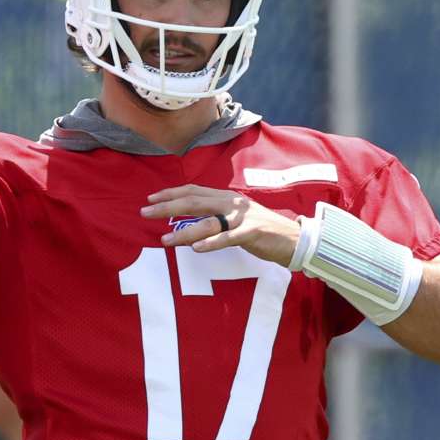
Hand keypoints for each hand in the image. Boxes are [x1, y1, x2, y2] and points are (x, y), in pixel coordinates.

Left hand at [140, 184, 300, 266]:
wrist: (293, 238)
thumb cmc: (261, 230)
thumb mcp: (236, 217)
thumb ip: (216, 215)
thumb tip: (190, 220)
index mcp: (226, 198)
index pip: (194, 190)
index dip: (171, 193)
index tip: (151, 199)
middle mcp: (232, 203)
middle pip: (194, 201)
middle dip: (168, 207)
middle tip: (146, 212)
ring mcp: (242, 218)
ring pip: (207, 222)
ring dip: (184, 232)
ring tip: (165, 241)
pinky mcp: (252, 233)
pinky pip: (228, 238)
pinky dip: (211, 242)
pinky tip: (196, 248)